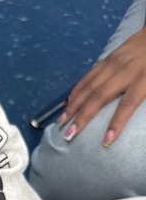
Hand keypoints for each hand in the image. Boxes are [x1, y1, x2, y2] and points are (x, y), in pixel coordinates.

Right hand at [59, 24, 145, 144]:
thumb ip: (145, 95)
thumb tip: (135, 116)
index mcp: (144, 78)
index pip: (128, 103)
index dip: (117, 122)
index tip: (106, 140)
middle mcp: (126, 70)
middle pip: (100, 96)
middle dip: (83, 116)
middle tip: (69, 134)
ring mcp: (114, 62)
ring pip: (90, 86)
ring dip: (74, 105)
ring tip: (62, 122)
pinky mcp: (107, 58)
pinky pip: (89, 76)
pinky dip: (76, 91)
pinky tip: (68, 103)